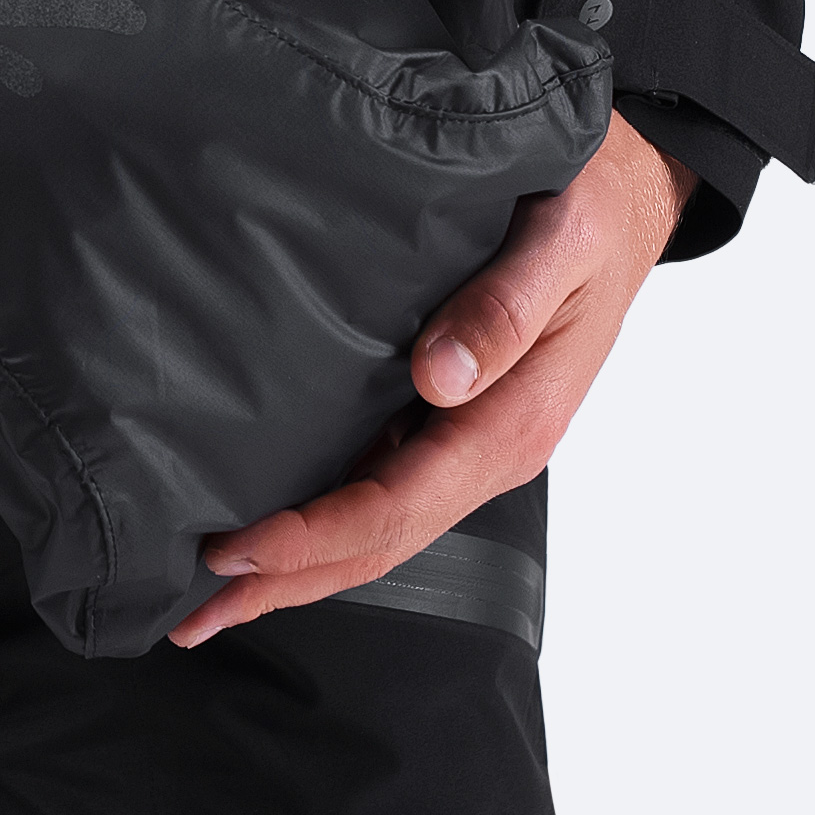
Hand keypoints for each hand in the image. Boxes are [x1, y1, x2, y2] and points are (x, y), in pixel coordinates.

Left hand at [169, 109, 697, 646]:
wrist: (625, 199)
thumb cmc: (592, 210)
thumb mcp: (561, 242)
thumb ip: (506, 310)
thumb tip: (439, 378)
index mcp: (511, 422)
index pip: (395, 506)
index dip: (310, 537)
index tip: (232, 549)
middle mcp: (484, 446)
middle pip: (376, 540)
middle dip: (285, 581)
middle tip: (189, 615)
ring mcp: (466, 435)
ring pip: (374, 520)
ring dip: (295, 560)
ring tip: (208, 587)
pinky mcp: (449, 414)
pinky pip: (379, 478)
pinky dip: (320, 511)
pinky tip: (268, 514)